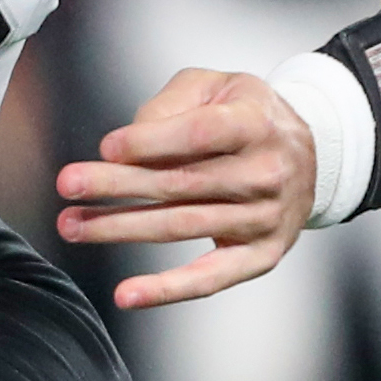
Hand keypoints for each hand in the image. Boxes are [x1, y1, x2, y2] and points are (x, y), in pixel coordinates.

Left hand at [55, 67, 316, 310]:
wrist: (312, 156)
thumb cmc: (249, 116)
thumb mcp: (216, 86)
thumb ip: (172, 105)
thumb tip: (130, 142)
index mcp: (257, 124)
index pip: (200, 134)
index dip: (152, 142)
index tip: (107, 147)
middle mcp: (267, 173)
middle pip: (181, 183)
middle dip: (117, 185)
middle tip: (68, 184)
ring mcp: (265, 219)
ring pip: (181, 226)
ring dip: (120, 228)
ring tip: (73, 225)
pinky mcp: (260, 256)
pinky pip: (209, 279)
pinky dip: (166, 290)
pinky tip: (127, 294)